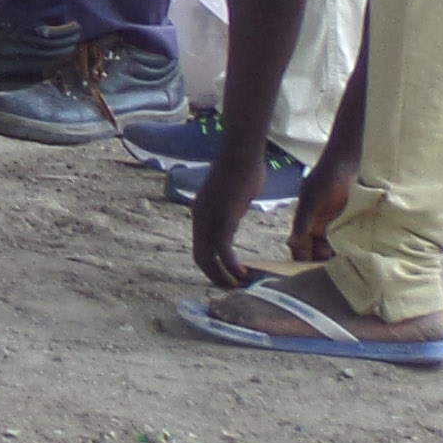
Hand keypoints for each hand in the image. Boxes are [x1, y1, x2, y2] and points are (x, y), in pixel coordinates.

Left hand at [190, 140, 264, 292]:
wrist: (241, 155)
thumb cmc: (242, 170)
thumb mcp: (231, 195)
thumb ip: (230, 208)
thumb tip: (236, 211)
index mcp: (201, 213)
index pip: (199, 247)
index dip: (210, 265)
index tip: (225, 276)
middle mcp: (200, 218)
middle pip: (200, 257)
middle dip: (214, 276)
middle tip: (231, 287)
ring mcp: (209, 219)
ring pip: (209, 258)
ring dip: (222, 276)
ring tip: (238, 285)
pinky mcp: (222, 219)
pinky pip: (223, 250)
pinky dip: (231, 266)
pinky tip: (242, 273)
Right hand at [286, 143, 357, 266]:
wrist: (348, 160)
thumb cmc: (327, 177)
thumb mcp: (313, 199)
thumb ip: (302, 221)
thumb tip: (290, 244)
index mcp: (305, 220)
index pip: (300, 247)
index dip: (304, 260)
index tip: (313, 276)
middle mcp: (318, 224)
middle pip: (316, 250)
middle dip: (322, 262)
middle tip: (336, 276)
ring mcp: (334, 222)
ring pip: (331, 246)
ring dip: (336, 256)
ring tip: (348, 268)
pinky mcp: (349, 219)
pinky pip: (346, 238)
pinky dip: (349, 247)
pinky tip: (357, 255)